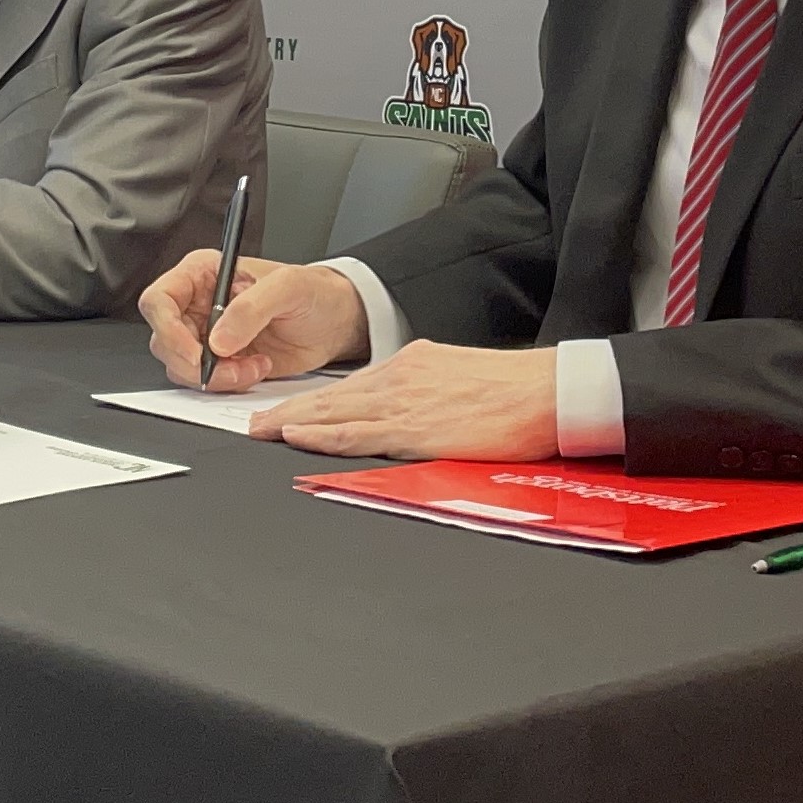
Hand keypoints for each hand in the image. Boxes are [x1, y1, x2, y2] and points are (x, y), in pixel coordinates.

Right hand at [138, 251, 368, 391]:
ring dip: (215, 376)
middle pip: (164, 340)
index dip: (168, 329)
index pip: (159, 300)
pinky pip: (204, 381)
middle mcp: (198, 304)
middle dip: (195, 361)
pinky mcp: (220, 362)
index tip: (195, 352)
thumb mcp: (289, 287)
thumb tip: (218, 339)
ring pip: (181, 366)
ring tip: (254, 364)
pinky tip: (257, 369)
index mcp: (203, 274)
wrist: (335, 322)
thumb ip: (251, 308)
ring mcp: (206, 336)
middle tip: (231, 364)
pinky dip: (227, 384)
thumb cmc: (314, 292)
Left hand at [247, 341, 558, 460]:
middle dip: (290, 410)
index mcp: (413, 365)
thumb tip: (414, 410)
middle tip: (255, 422)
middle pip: (333, 396)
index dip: (315, 399)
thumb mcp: (461, 378)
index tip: (289, 409)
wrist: (546, 391)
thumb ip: (429, 392)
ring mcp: (405, 403)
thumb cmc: (515, 391)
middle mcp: (401, 378)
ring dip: (293, 422)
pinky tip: (297, 438)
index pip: (353, 385)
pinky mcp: (416, 430)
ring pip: (335, 412)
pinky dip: (322, 435)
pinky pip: (358, 433)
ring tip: (261, 431)